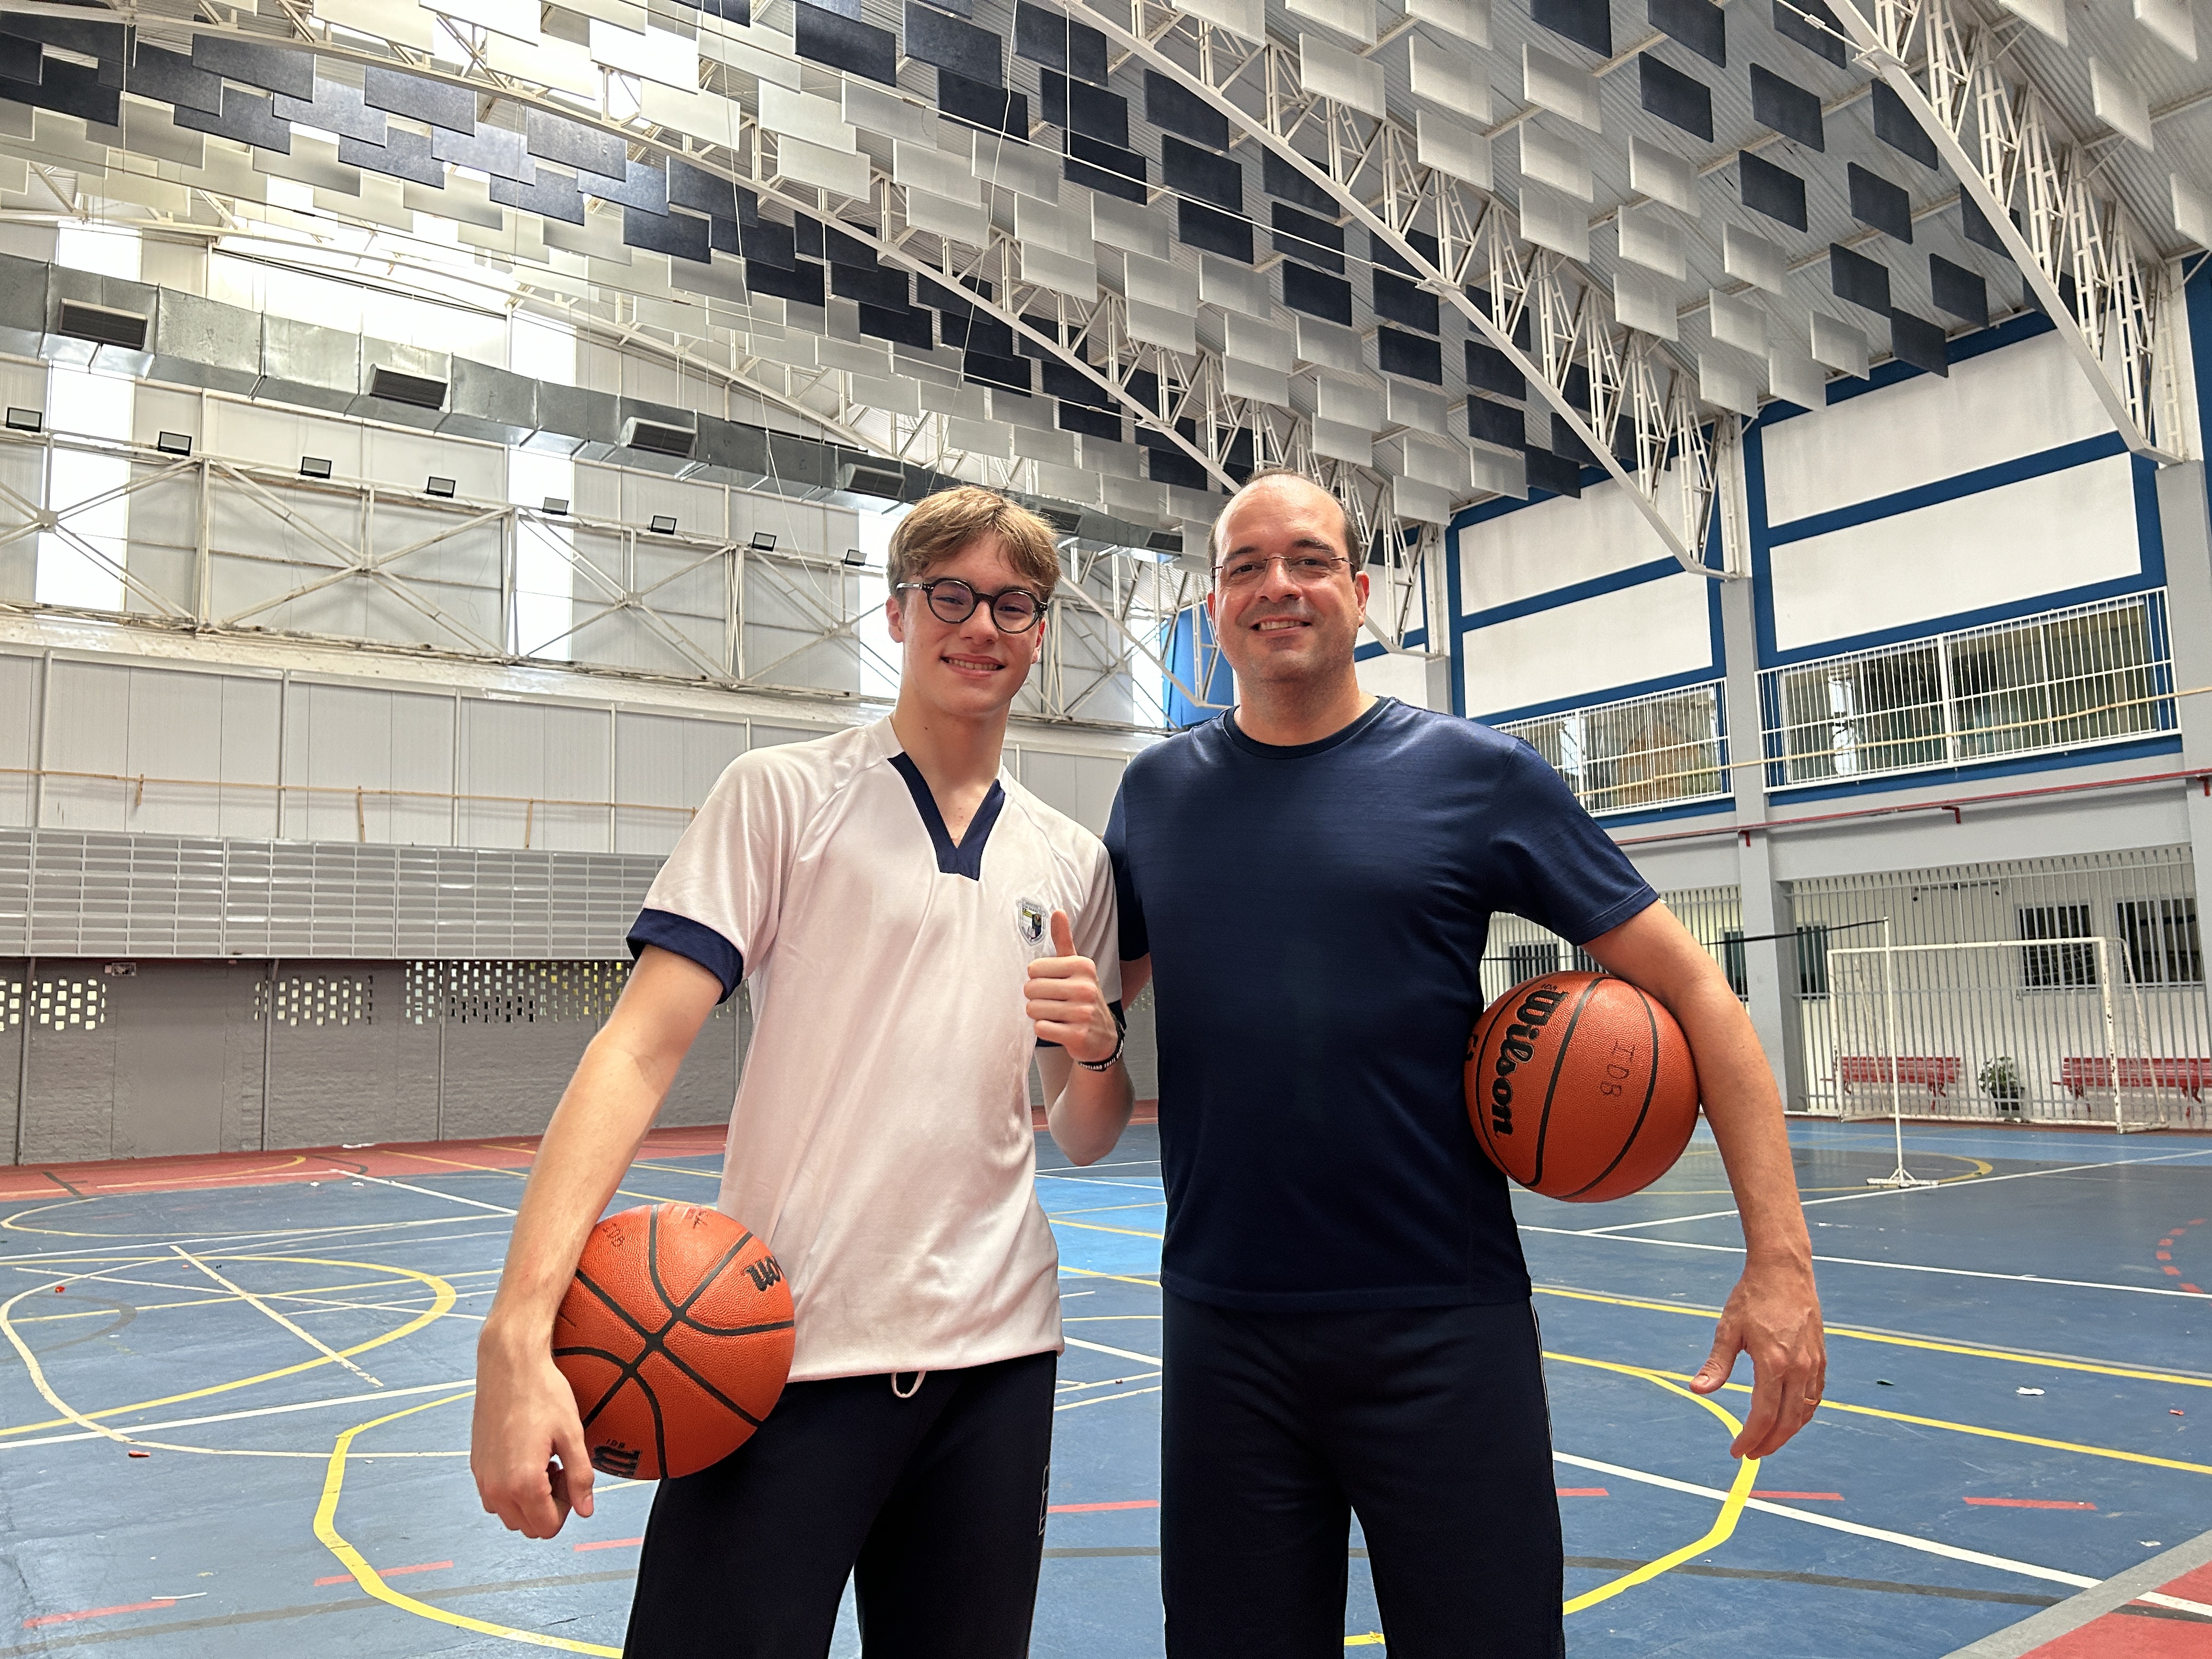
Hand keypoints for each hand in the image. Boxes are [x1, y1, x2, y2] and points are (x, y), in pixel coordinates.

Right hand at [471, 1327, 596, 1538]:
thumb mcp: (573, 1434)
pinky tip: (525, 1457)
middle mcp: (497, 1487)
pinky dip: (511, 1489)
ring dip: (529, 1500)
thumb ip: (580, 1478)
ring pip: (509, 1515)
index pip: (547, 1528)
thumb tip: (586, 1510)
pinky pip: (494, 1497)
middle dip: (548, 1507)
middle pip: (527, 1527)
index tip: (570, 1479)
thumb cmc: (542, 1393)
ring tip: (543, 1463)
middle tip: (560, 1470)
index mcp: (523, 1483)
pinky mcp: (476, 1466)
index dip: (566, 1509)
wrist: (509, 1365)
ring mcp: (483, 1478)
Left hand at [1025, 911, 1117, 1063]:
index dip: (1037, 979)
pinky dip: (1045, 1030)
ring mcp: (1083, 1012)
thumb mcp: (1077, 967)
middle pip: (1031, 989)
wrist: (1102, 1036)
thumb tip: (1057, 911)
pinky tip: (1059, 1028)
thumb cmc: (1083, 997)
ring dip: (1039, 1015)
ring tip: (1056, 1015)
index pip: (1033, 968)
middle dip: (1036, 998)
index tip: (1053, 984)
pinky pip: (1041, 1028)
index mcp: (1083, 966)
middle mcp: (1085, 987)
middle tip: (1052, 1002)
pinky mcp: (1078, 1035)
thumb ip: (1063, 940)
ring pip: (1033, 1010)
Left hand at [1687, 1256, 1825, 1458]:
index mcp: (1773, 1363)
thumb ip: (1716, 1365)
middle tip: (1752, 1455)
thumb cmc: (1752, 1297)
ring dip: (1787, 1433)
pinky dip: (1802, 1414)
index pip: (1763, 1415)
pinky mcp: (1821, 1358)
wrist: (1784, 1270)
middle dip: (1769, 1443)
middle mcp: (1799, 1368)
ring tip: (1768, 1441)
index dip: (1750, 1438)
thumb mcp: (1728, 1329)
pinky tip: (1789, 1419)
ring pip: (1805, 1413)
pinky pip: (1815, 1397)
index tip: (1737, 1452)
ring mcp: (1813, 1364)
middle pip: (1787, 1422)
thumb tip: (1697, 1391)